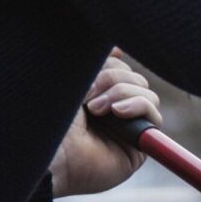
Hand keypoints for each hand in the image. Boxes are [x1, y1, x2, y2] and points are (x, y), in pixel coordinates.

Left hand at [50, 50, 163, 196]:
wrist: (48, 152)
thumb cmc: (53, 118)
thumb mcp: (77, 80)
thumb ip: (98, 63)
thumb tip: (119, 49)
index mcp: (95, 95)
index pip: (120, 67)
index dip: (111, 62)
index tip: (92, 68)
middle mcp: (111, 113)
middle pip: (135, 78)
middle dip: (113, 78)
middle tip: (88, 94)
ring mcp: (126, 130)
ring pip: (146, 92)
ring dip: (122, 92)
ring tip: (95, 109)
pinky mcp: (137, 149)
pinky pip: (153, 116)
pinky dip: (139, 105)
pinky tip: (117, 112)